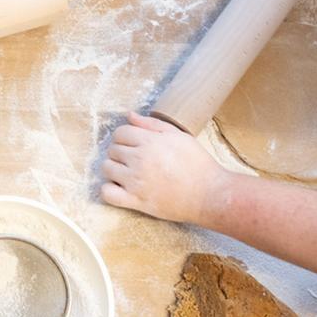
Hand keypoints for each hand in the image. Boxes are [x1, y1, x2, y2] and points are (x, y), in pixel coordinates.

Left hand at [100, 113, 227, 225]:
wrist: (210, 194)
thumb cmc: (198, 164)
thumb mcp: (179, 136)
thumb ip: (152, 124)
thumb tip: (129, 115)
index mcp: (150, 142)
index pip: (120, 132)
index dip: (126, 137)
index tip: (135, 145)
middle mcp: (139, 160)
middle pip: (112, 150)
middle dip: (121, 152)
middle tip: (136, 160)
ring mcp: (136, 181)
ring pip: (106, 168)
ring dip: (114, 169)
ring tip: (129, 173)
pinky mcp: (136, 201)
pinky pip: (107, 193)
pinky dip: (109, 189)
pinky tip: (121, 187)